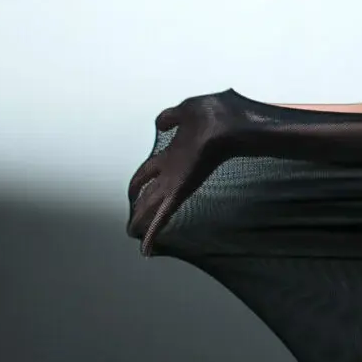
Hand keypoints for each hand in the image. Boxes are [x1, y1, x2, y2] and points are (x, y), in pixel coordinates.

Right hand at [126, 89, 249, 256]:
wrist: (228, 123)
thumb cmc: (213, 114)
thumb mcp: (186, 112)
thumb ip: (171, 118)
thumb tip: (161, 122)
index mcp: (174, 154)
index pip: (151, 170)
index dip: (141, 181)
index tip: (135, 192)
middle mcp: (174, 171)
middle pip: (151, 192)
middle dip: (140, 207)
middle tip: (134, 221)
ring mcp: (176, 183)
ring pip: (152, 207)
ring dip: (142, 221)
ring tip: (134, 234)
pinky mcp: (180, 191)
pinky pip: (163, 215)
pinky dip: (153, 232)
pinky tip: (146, 249)